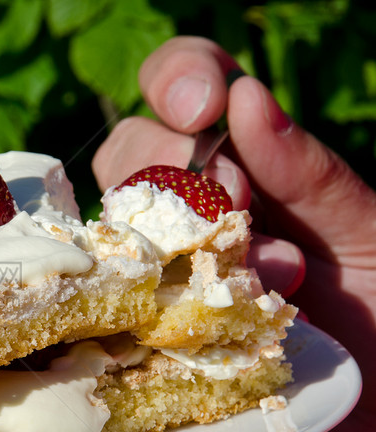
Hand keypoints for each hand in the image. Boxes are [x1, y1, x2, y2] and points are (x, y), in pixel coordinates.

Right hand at [93, 35, 375, 431]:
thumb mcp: (368, 238)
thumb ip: (312, 174)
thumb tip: (243, 99)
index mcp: (248, 173)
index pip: (188, 94)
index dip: (179, 80)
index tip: (200, 109)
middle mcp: (188, 217)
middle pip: (129, 151)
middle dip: (176, 167)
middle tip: (243, 212)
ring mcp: (150, 279)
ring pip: (107, 225)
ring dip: (172, 245)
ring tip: (263, 287)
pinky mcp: (131, 345)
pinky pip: (90, 314)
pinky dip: (117, 311)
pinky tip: (176, 330)